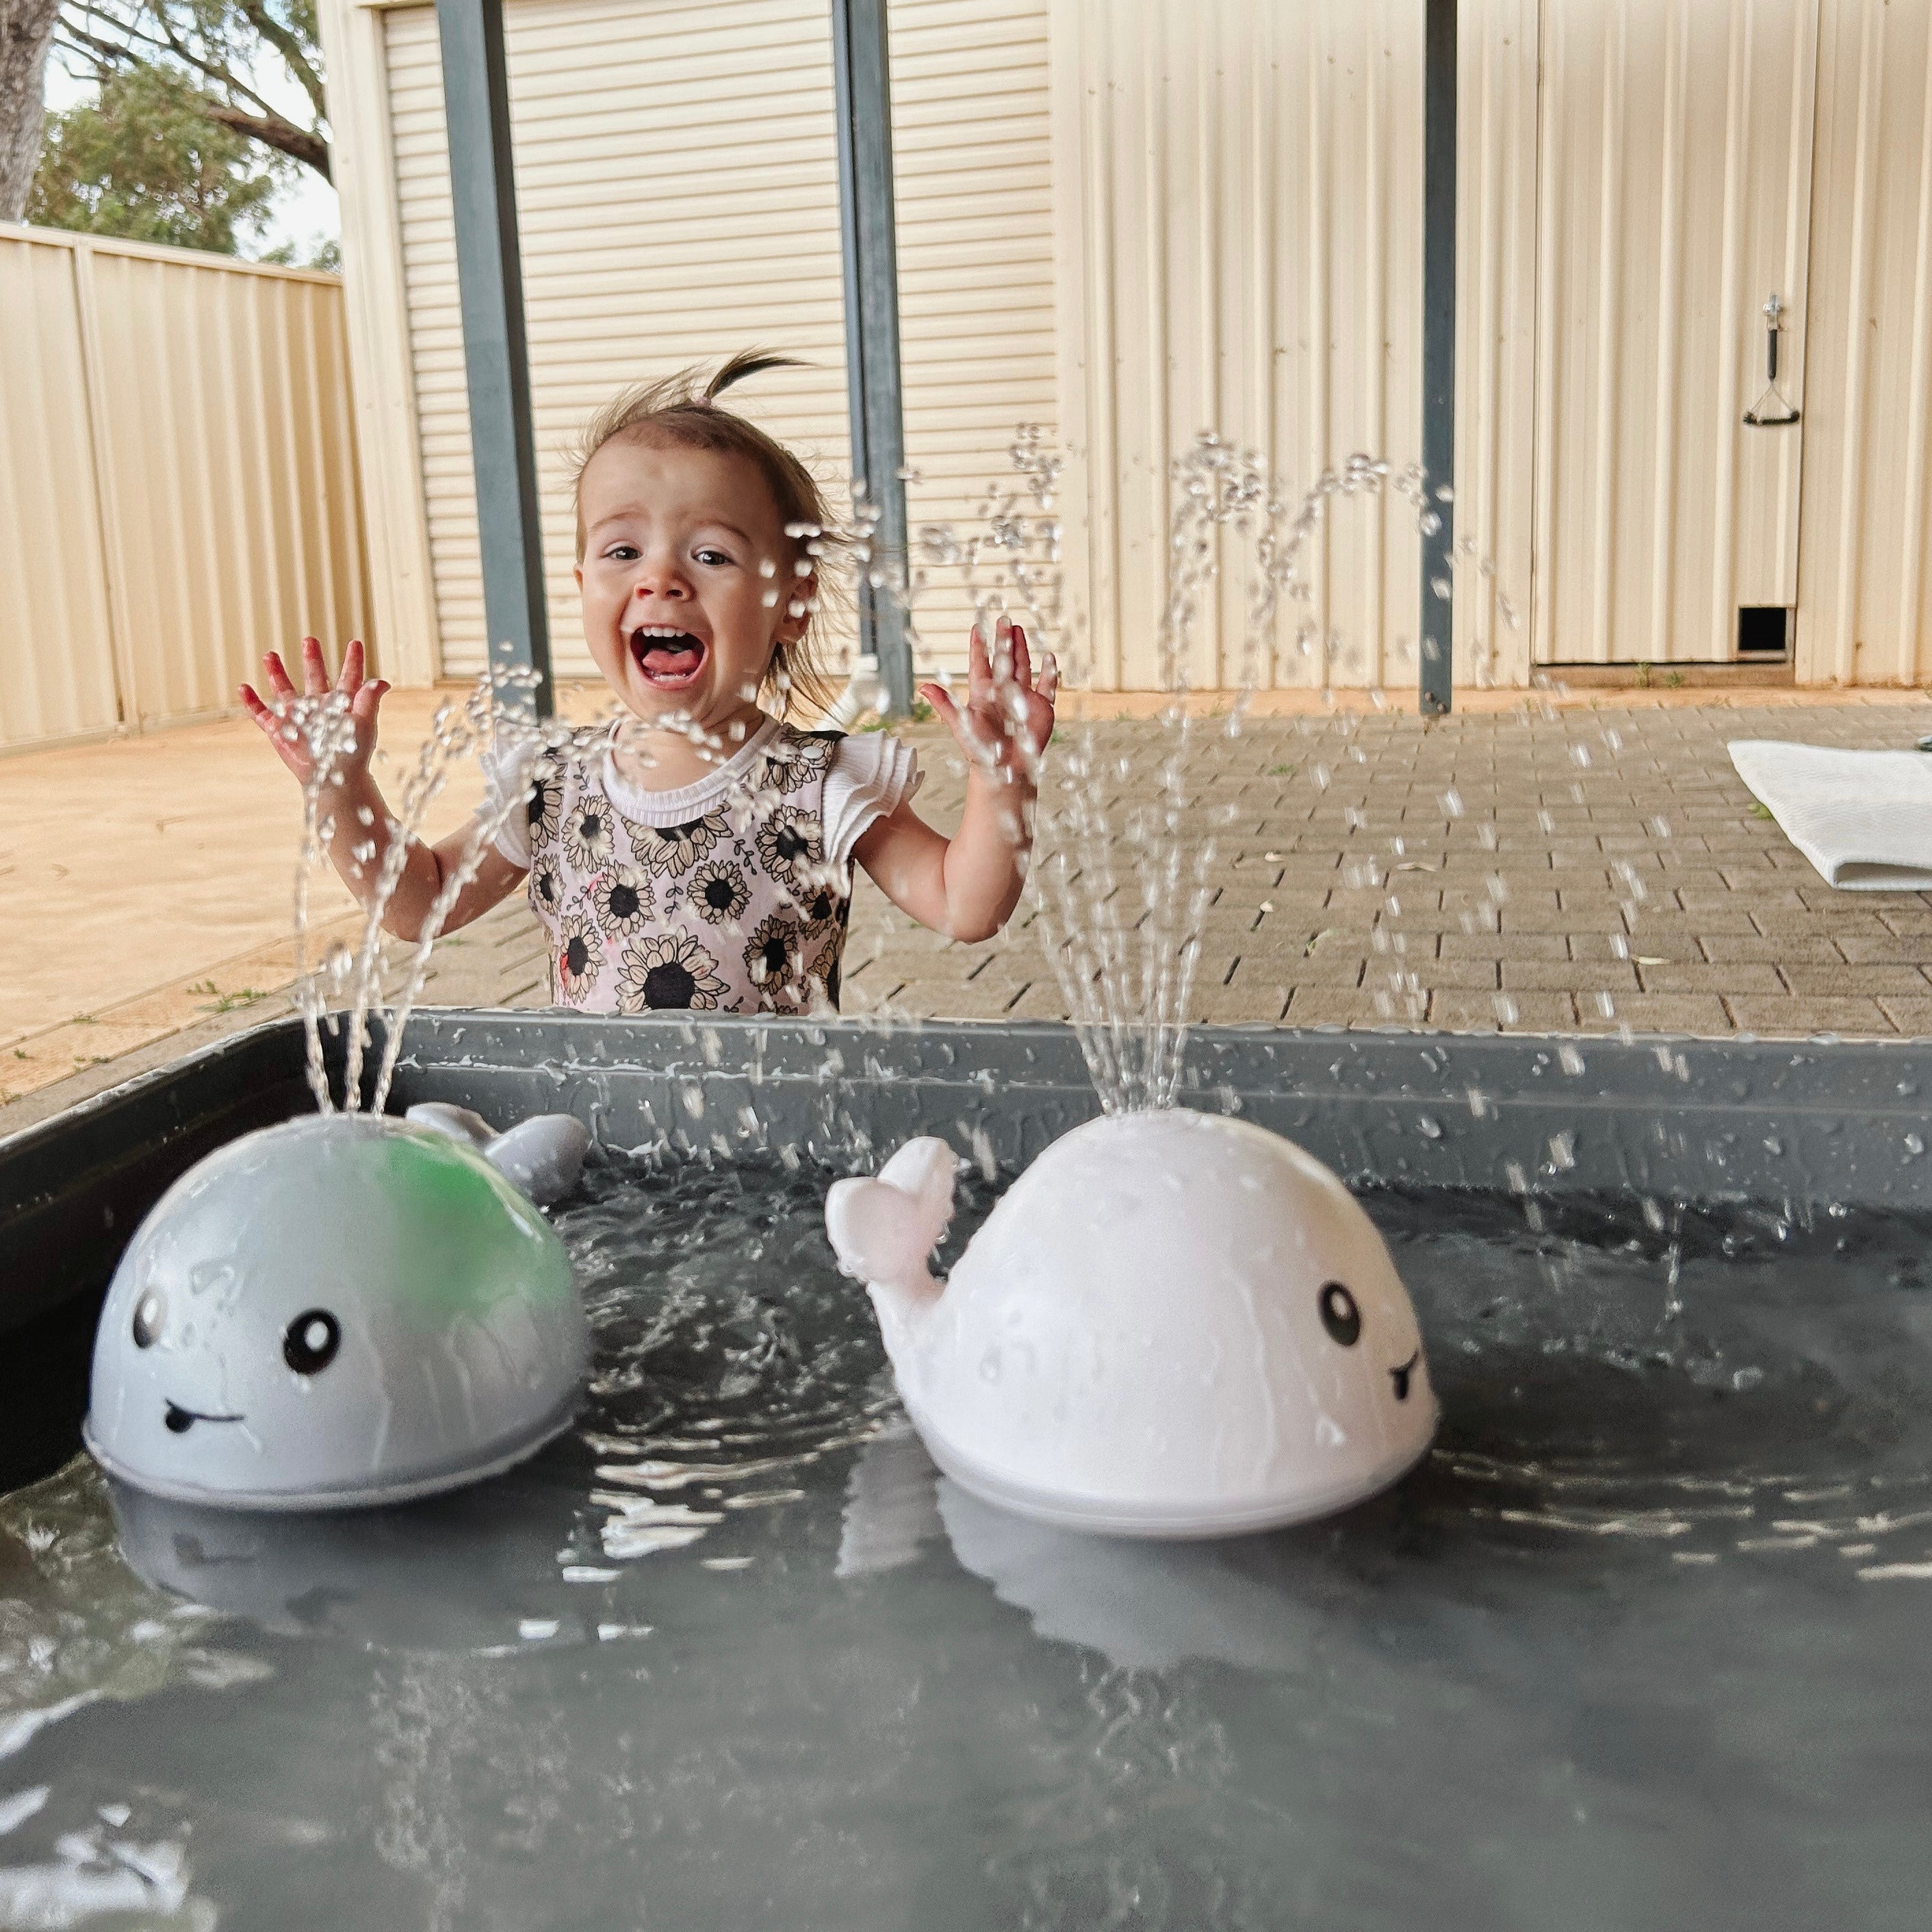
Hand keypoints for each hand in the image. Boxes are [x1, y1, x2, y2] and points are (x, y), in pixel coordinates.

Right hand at [239, 637, 388, 786]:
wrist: (334, 779)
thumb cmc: (353, 754)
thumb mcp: (364, 723)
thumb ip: (369, 699)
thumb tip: (383, 681)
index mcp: (342, 704)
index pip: (349, 678)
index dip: (353, 661)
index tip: (356, 643)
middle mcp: (320, 707)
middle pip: (315, 677)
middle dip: (312, 659)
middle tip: (310, 640)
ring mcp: (298, 717)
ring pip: (285, 690)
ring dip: (276, 673)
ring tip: (270, 654)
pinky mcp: (280, 730)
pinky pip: (261, 713)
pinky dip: (251, 701)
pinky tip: (243, 687)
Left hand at [921, 617, 1057, 783]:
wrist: (1004, 770)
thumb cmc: (980, 750)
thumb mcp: (960, 724)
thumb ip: (943, 704)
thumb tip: (921, 687)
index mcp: (983, 694)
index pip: (980, 665)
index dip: (978, 647)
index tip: (976, 628)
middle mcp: (1003, 693)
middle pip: (1003, 660)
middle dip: (1004, 640)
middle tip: (1004, 620)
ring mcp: (1022, 698)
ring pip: (1023, 667)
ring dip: (1022, 649)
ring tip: (1020, 630)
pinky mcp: (1040, 708)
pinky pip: (1047, 686)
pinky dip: (1049, 673)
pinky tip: (1049, 657)